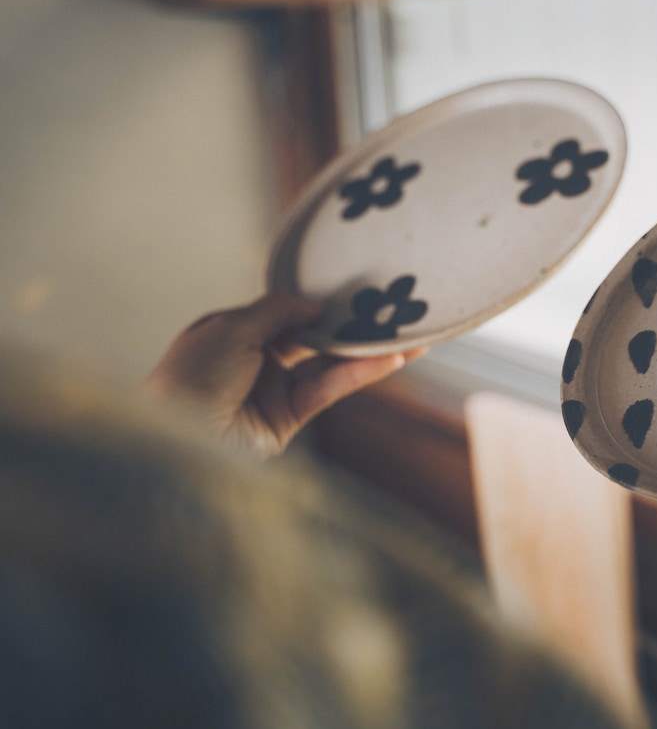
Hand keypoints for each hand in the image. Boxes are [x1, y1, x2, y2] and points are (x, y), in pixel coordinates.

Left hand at [146, 292, 422, 459]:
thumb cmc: (191, 377)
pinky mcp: (288, 420)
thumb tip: (314, 303)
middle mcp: (253, 360)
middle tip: (390, 311)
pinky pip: (329, 390)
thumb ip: (277, 310)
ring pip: (326, 365)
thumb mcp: (232, 328)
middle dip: (348, 326)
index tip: (353, 289)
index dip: (316, 302)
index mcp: (232, 333)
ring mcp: (272, 391)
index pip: (283, 313)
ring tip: (408, 337)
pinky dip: (359, 375)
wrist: (176, 439)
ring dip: (365, 352)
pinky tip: (389, 360)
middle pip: (310, 338)